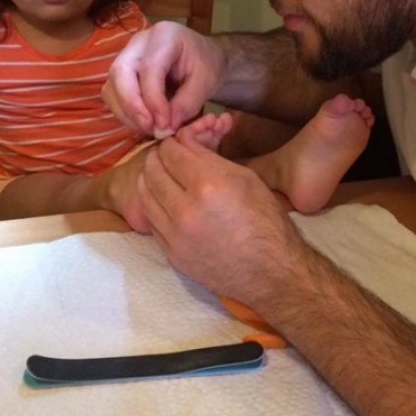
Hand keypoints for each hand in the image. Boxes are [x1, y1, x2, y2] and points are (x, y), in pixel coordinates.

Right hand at [103, 22, 224, 135]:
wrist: (202, 59)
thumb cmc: (206, 65)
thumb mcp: (207, 81)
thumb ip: (187, 103)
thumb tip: (165, 126)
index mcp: (165, 35)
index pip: (149, 68)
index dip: (154, 100)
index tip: (165, 124)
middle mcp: (139, 42)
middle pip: (120, 72)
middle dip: (132, 105)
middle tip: (150, 127)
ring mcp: (127, 56)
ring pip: (112, 85)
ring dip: (127, 112)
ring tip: (149, 128)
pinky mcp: (122, 73)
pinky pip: (113, 95)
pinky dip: (125, 113)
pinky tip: (144, 123)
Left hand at [137, 132, 304, 304]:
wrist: (270, 273)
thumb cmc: (266, 220)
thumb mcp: (246, 178)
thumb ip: (210, 157)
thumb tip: (185, 142)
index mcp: (207, 185)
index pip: (171, 152)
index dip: (172, 142)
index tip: (176, 142)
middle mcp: (185, 210)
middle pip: (152, 171)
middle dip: (157, 157)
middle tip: (166, 154)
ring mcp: (175, 235)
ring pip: (144, 195)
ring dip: (149, 178)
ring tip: (160, 173)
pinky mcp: (171, 254)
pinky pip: (151, 220)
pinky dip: (153, 204)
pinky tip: (163, 199)